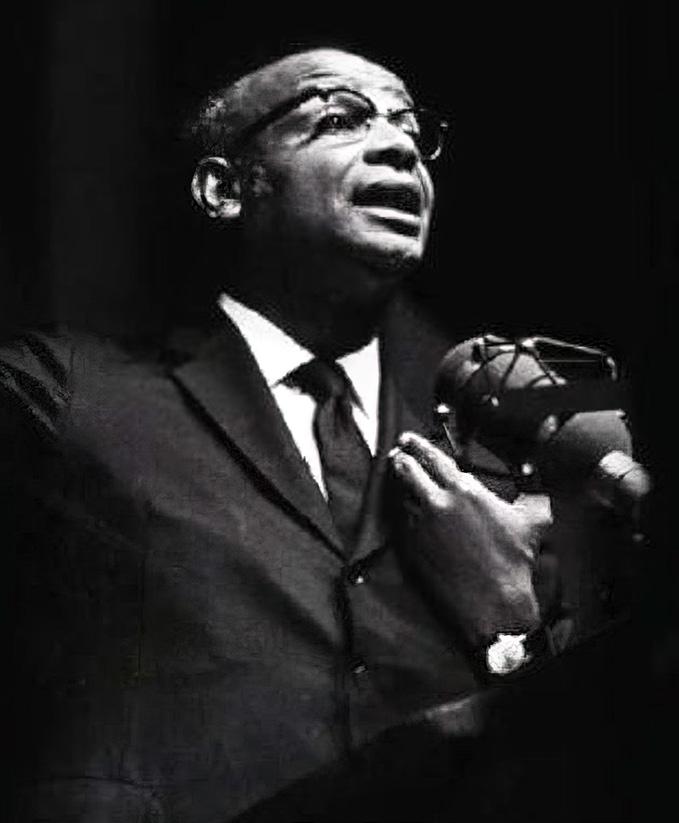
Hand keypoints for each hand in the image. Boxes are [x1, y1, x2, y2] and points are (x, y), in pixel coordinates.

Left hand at [389, 431, 551, 648]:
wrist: (493, 600)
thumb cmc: (512, 563)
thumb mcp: (531, 521)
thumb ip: (531, 499)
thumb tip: (539, 493)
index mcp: (464, 490)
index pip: (434, 457)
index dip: (419, 444)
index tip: (410, 439)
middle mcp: (438, 503)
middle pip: (409, 470)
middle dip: (401, 457)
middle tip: (398, 450)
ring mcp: (421, 524)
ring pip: (401, 494)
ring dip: (397, 482)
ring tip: (396, 473)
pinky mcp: (412, 546)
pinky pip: (401, 520)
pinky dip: (400, 509)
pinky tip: (402, 506)